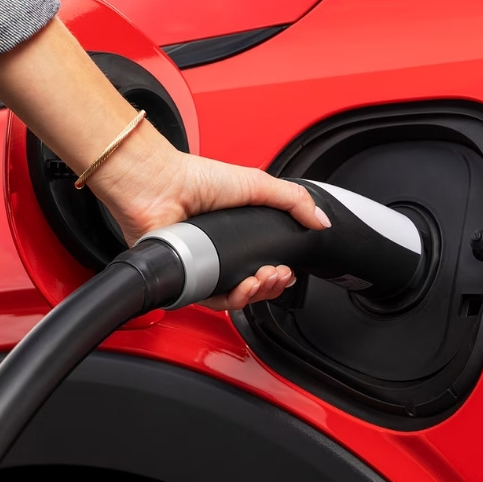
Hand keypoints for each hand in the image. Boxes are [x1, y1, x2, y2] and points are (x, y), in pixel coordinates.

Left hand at [0, 18, 328, 309]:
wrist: (160, 188)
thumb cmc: (196, 179)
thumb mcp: (258, 184)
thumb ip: (294, 201)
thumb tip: (322, 221)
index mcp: (239, 233)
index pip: (268, 263)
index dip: (282, 272)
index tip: (289, 268)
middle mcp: (222, 253)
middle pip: (257, 286)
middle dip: (273, 285)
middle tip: (278, 274)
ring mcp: (204, 268)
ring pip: (237, 299)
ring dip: (256, 295)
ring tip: (262, 279)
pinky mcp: (186, 280)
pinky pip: (212, 302)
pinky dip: (231, 300)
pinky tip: (242, 288)